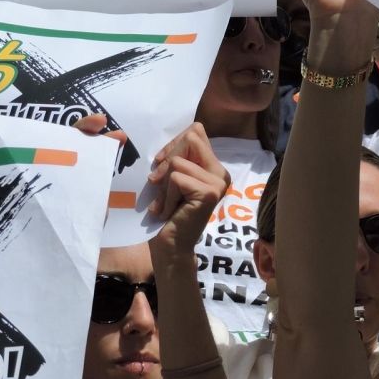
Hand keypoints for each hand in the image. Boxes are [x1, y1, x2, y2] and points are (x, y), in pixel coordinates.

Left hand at [146, 123, 230, 255]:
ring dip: (163, 185)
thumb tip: (175, 140)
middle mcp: (221, 173)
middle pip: (190, 139)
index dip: (174, 143)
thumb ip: (178, 158)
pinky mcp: (209, 192)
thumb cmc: (166, 213)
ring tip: (165, 204)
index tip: (161, 164)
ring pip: (177, 162)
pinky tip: (168, 211)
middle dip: (166, 160)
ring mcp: (218, 182)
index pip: (196, 131)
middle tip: (157, 183)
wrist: (170, 247)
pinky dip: (166, 196)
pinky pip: (176, 178)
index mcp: (213, 167)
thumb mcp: (171, 179)